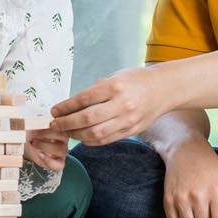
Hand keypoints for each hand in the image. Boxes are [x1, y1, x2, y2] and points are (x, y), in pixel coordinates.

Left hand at [24, 124, 68, 171]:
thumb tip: (39, 117)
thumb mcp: (35, 124)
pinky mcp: (59, 163)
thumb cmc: (34, 133)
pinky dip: (48, 160)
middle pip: (63, 136)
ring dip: (44, 145)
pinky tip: (39, 154)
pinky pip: (58, 165)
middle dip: (46, 133)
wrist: (28, 145)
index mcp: (62, 128)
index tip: (39, 123)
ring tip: (33, 142)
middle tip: (33, 133)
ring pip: (60, 150)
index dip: (51, 124)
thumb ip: (39, 120)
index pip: (62, 124)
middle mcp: (64, 140)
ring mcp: (62, 152)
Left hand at [50, 66, 170, 145]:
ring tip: (66, 132)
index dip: (65, 107)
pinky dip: (91, 141)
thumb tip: (72, 105)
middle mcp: (121, 104)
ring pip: (95, 134)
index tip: (54, 111)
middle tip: (55, 125)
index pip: (83, 99)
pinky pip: (106, 140)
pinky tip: (82, 138)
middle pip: (86, 119)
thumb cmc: (137, 80)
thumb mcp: (114, 77)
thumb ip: (95, 91)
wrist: (164, 89)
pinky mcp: (131, 130)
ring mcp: (127, 119)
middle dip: (66, 124)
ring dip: (76, 135)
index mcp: (114, 87)